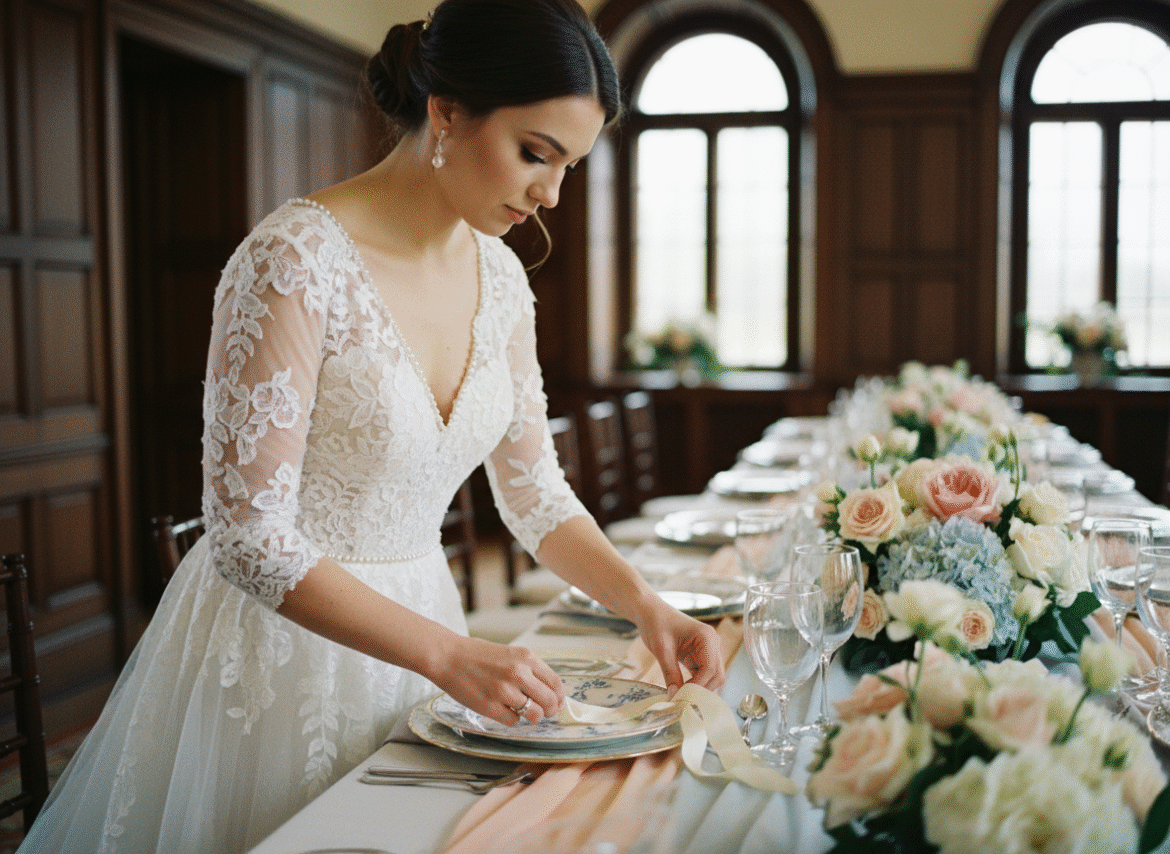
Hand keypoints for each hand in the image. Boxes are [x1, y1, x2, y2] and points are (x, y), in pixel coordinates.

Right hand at [429, 636, 564, 726]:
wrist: (447, 657)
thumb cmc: (477, 655)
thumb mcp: (510, 654)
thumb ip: (529, 669)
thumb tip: (549, 690)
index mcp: (525, 657)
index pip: (555, 683)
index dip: (559, 697)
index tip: (557, 702)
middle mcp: (518, 673)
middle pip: (549, 701)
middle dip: (549, 710)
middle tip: (543, 712)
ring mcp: (504, 691)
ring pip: (534, 714)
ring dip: (531, 716)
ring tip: (521, 710)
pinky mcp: (490, 706)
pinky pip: (513, 721)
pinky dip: (511, 719)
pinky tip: (502, 709)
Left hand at [634, 596, 725, 695]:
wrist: (649, 611)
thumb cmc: (656, 623)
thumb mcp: (661, 650)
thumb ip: (670, 674)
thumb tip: (675, 697)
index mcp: (707, 637)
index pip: (711, 669)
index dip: (699, 685)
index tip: (683, 697)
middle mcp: (713, 644)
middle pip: (717, 675)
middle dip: (702, 689)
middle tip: (683, 701)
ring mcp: (708, 650)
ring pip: (712, 677)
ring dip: (699, 688)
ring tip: (681, 698)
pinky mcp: (700, 657)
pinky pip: (703, 675)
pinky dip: (694, 684)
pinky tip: (681, 691)